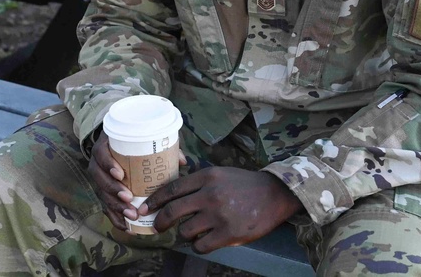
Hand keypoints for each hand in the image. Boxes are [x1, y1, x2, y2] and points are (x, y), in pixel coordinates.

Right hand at [88, 134, 188, 231]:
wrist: (116, 146)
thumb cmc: (132, 144)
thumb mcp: (142, 140)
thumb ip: (161, 147)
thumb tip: (182, 161)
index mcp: (105, 146)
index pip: (101, 153)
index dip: (108, 164)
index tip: (120, 174)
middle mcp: (97, 163)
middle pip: (99, 178)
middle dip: (113, 190)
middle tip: (129, 198)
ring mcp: (99, 179)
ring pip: (102, 194)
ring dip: (115, 206)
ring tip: (131, 214)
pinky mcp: (103, 193)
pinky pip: (105, 207)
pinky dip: (115, 218)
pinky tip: (126, 226)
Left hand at [140, 167, 302, 252]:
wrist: (274, 194)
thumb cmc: (244, 184)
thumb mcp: (219, 174)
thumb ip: (198, 183)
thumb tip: (173, 195)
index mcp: (206, 177)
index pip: (172, 189)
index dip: (155, 200)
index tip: (146, 207)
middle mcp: (209, 195)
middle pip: (173, 211)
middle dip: (161, 221)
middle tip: (157, 226)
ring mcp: (219, 215)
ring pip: (186, 230)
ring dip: (183, 234)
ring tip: (189, 232)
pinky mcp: (229, 233)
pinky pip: (201, 245)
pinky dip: (198, 245)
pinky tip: (202, 241)